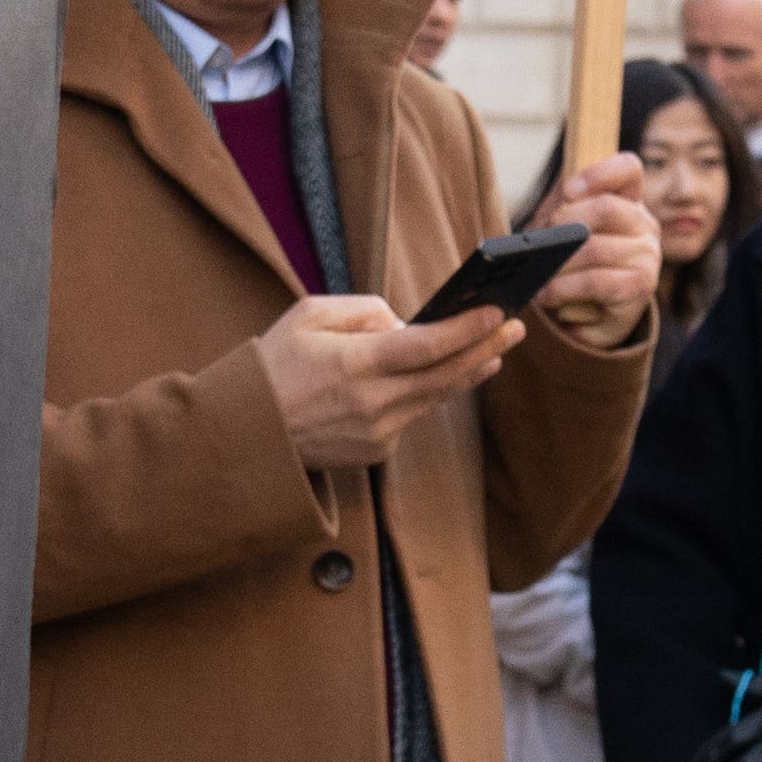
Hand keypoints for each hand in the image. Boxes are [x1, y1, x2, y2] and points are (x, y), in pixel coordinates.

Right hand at [257, 293, 510, 468]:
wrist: (247, 432)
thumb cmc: (275, 364)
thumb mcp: (309, 315)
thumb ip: (363, 310)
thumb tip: (405, 323)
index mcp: (351, 363)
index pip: (424, 346)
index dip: (466, 330)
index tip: (497, 313)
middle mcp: (370, 402)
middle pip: (444, 375)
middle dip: (484, 348)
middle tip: (514, 328)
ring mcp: (376, 432)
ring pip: (435, 397)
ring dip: (467, 372)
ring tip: (494, 350)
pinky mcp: (376, 451)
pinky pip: (411, 414)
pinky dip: (425, 393)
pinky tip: (440, 376)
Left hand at [529, 152, 661, 345]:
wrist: (588, 311)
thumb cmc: (573, 260)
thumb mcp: (564, 225)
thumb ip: (562, 204)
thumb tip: (558, 201)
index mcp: (628, 200)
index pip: (628, 169)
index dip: (599, 173)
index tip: (569, 190)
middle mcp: (645, 224)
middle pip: (606, 208)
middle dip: (563, 224)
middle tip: (540, 243)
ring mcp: (647, 256)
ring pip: (595, 249)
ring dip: (556, 264)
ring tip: (536, 274)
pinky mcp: (639, 288)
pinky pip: (595, 281)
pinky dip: (563, 288)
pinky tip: (547, 293)